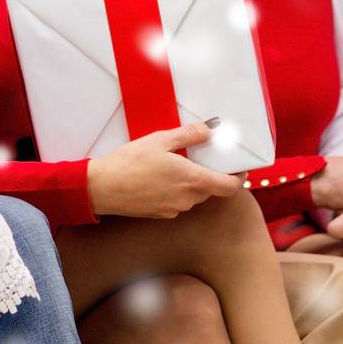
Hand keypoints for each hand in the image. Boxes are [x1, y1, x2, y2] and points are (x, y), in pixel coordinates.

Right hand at [86, 119, 243, 217]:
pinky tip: (159, 178)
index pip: (230, 187)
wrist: (102, 188)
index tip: (239, 167)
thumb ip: (189, 135)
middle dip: (209, 173)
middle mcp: (187, 199)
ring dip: (191, 182)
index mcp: (192, 180)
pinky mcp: (161, 214)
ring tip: (173, 165)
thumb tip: (209, 129)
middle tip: (198, 156)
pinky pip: (178, 201)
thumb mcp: (159, 140)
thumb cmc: (128, 163)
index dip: (239, 177)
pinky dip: (176, 190)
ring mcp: (174, 209)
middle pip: (211, 189)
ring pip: (194, 195)